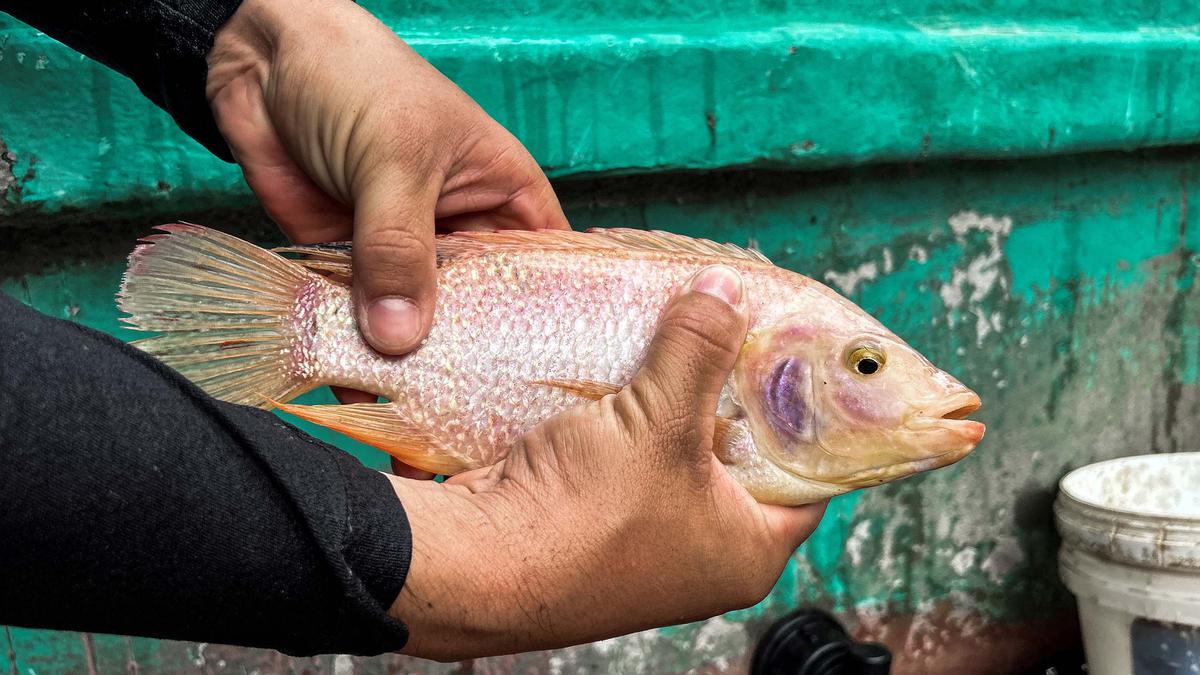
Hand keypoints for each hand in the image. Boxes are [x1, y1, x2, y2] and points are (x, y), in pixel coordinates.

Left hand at [207, 0, 568, 476]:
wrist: (261, 60)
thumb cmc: (359, 80)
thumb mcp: (394, 160)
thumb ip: (398, 248)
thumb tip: (402, 337)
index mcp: (506, 201)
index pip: (542, 277)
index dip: (547, 334)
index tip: (547, 398)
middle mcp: (464, 238)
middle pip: (480, 317)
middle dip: (473, 368)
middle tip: (479, 437)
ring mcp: (406, 258)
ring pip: (419, 328)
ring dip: (412, 372)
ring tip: (421, 438)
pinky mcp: (351, 270)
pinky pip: (360, 324)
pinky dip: (355, 358)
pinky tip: (361, 402)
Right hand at [387, 266, 826, 660]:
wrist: (478, 563)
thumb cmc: (588, 518)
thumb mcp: (662, 422)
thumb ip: (700, 348)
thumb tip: (726, 289)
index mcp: (747, 550)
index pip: (806, 474)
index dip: (805, 412)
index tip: (795, 355)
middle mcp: (702, 551)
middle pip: (738, 453)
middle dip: (730, 390)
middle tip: (736, 329)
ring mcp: (644, 537)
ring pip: (675, 448)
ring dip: (671, 395)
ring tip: (681, 333)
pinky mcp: (593, 517)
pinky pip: (627, 453)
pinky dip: (627, 412)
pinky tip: (625, 364)